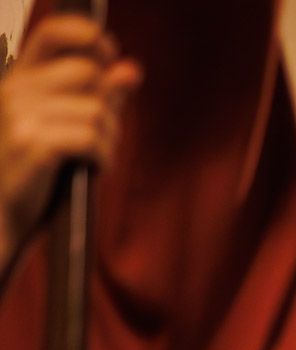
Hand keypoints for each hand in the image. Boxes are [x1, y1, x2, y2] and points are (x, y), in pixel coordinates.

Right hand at [0, 16, 140, 272]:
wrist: (1, 217)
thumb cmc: (34, 174)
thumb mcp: (63, 127)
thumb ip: (96, 96)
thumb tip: (130, 67)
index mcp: (17, 80)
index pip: (51, 34)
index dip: (88, 38)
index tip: (109, 52)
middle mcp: (13, 91)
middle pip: (88, 75)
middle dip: (108, 107)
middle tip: (100, 137)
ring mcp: (19, 116)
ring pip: (95, 111)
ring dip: (107, 139)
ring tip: (90, 158)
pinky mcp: (32, 143)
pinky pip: (91, 137)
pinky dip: (101, 157)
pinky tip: (89, 168)